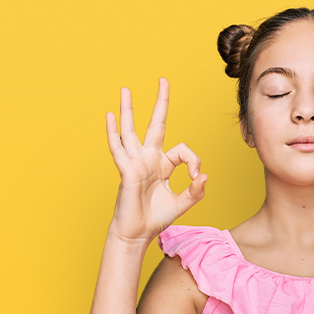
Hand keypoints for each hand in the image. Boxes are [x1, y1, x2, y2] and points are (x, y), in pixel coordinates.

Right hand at [105, 77, 206, 244]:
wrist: (138, 233)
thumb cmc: (156, 218)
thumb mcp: (182, 204)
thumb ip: (195, 191)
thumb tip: (203, 176)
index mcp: (163, 165)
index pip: (182, 150)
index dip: (193, 161)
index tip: (195, 178)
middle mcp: (149, 159)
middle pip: (156, 124)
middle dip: (161, 103)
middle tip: (163, 80)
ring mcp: (136, 162)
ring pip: (131, 131)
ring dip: (128, 110)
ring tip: (125, 90)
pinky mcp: (127, 171)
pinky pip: (119, 149)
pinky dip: (113, 132)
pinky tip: (109, 116)